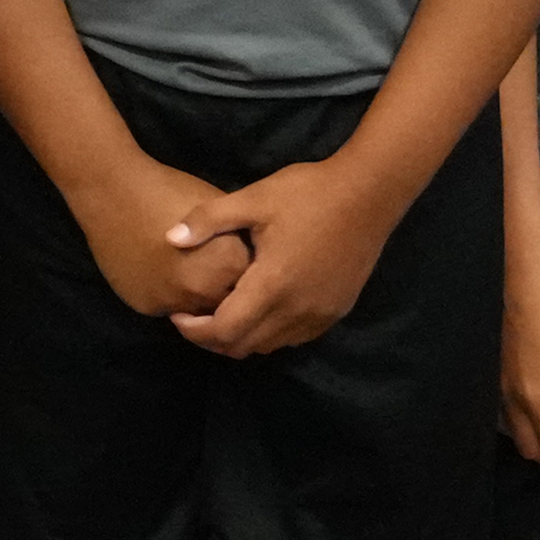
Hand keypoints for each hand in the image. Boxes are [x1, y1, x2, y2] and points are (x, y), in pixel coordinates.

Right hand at [82, 159, 253, 324]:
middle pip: (226, 303)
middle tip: (208, 267)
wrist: (114, 193)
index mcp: (230, 264)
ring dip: (196, 298)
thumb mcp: (218, 208)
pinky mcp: (147, 307)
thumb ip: (237, 240)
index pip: (255, 284)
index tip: (237, 261)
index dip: (248, 273)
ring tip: (186, 270)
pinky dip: (168, 295)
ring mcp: (174, 303)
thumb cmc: (170, 191)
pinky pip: (168, 308)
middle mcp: (205, 290)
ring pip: (197, 312)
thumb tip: (249, 259)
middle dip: (223, 290)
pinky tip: (160, 272)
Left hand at [172, 160, 402, 356]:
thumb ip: (209, 220)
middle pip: (243, 347)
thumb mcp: (254, 198)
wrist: (370, 192)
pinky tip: (261, 307)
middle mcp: (296, 310)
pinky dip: (270, 333)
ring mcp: (320, 314)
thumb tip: (170, 238)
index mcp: (271, 285)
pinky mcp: (337, 311)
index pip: (223, 331)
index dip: (194, 330)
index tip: (178, 314)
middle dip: (212, 338)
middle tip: (195, 315)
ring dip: (242, 337)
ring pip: (270, 346)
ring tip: (225, 311)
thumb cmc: (309, 193)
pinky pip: (295, 338)